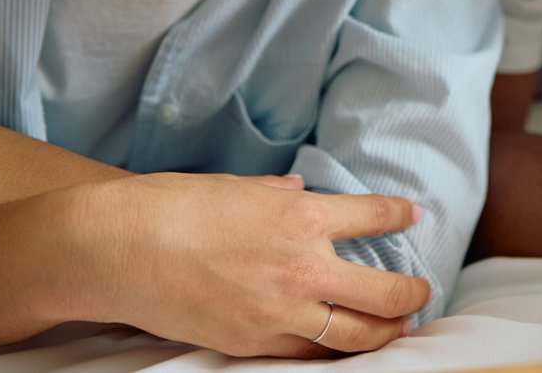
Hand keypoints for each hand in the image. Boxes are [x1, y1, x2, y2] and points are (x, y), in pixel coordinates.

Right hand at [58, 172, 427, 356]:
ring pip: (355, 335)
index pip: (373, 217)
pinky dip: (333, 351)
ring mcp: (279, 311)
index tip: (413, 216)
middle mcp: (302, 266)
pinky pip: (308, 354)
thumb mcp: (235, 186)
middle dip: (412, 293)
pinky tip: (344, 348)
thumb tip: (297, 189)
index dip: (400, 216)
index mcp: (301, 215)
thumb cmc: (172, 206)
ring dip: (385, 332)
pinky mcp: (252, 343)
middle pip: (384, 292)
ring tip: (399, 328)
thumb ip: (275, 193)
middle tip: (423, 292)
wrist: (118, 248)